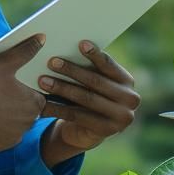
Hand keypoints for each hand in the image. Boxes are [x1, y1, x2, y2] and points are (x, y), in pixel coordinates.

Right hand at [0, 35, 45, 154]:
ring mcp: (10, 139)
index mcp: (32, 105)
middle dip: (15, 103)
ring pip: (11, 125)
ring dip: (3, 118)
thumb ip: (24, 52)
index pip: (39, 98)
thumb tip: (41, 39)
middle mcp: (26, 125)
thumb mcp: (2, 64)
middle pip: (25, 112)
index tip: (13, 85)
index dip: (26, 90)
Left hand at [38, 41, 139, 155]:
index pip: (109, 65)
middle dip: (72, 70)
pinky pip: (78, 116)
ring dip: (62, 88)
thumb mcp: (94, 83)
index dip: (95, 54)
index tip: (80, 43)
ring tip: (43, 81)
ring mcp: (121, 117)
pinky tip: (43, 104)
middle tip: (51, 62)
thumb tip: (66, 49)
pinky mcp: (107, 131)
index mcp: (127, 81)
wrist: (88, 131)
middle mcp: (130, 99)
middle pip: (96, 81)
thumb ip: (89, 69)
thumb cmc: (89, 96)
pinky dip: (58, 109)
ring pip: (86, 98)